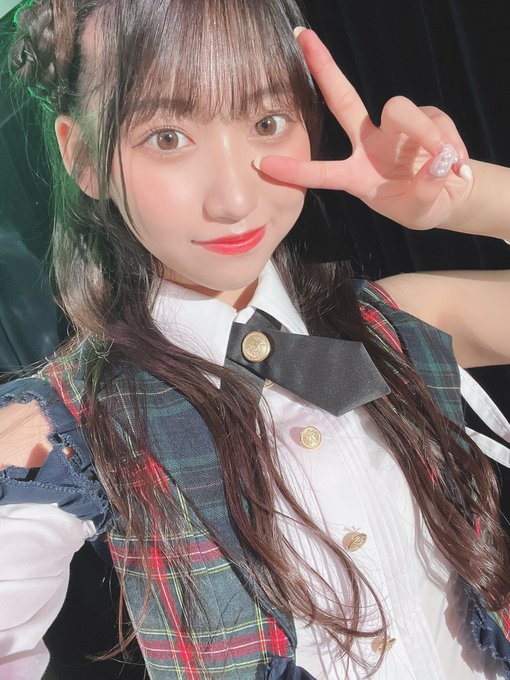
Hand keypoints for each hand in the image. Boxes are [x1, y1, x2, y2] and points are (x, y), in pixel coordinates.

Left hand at [256, 29, 473, 230]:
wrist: (451, 196)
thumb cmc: (422, 204)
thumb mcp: (420, 211)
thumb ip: (424, 193)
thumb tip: (436, 163)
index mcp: (357, 175)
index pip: (322, 173)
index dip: (294, 171)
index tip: (261, 164)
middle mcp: (370, 145)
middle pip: (344, 100)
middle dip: (324, 68)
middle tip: (302, 37)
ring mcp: (395, 129)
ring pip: (401, 110)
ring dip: (426, 133)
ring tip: (446, 163)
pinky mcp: (425, 117)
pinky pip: (438, 121)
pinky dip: (452, 144)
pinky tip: (456, 164)